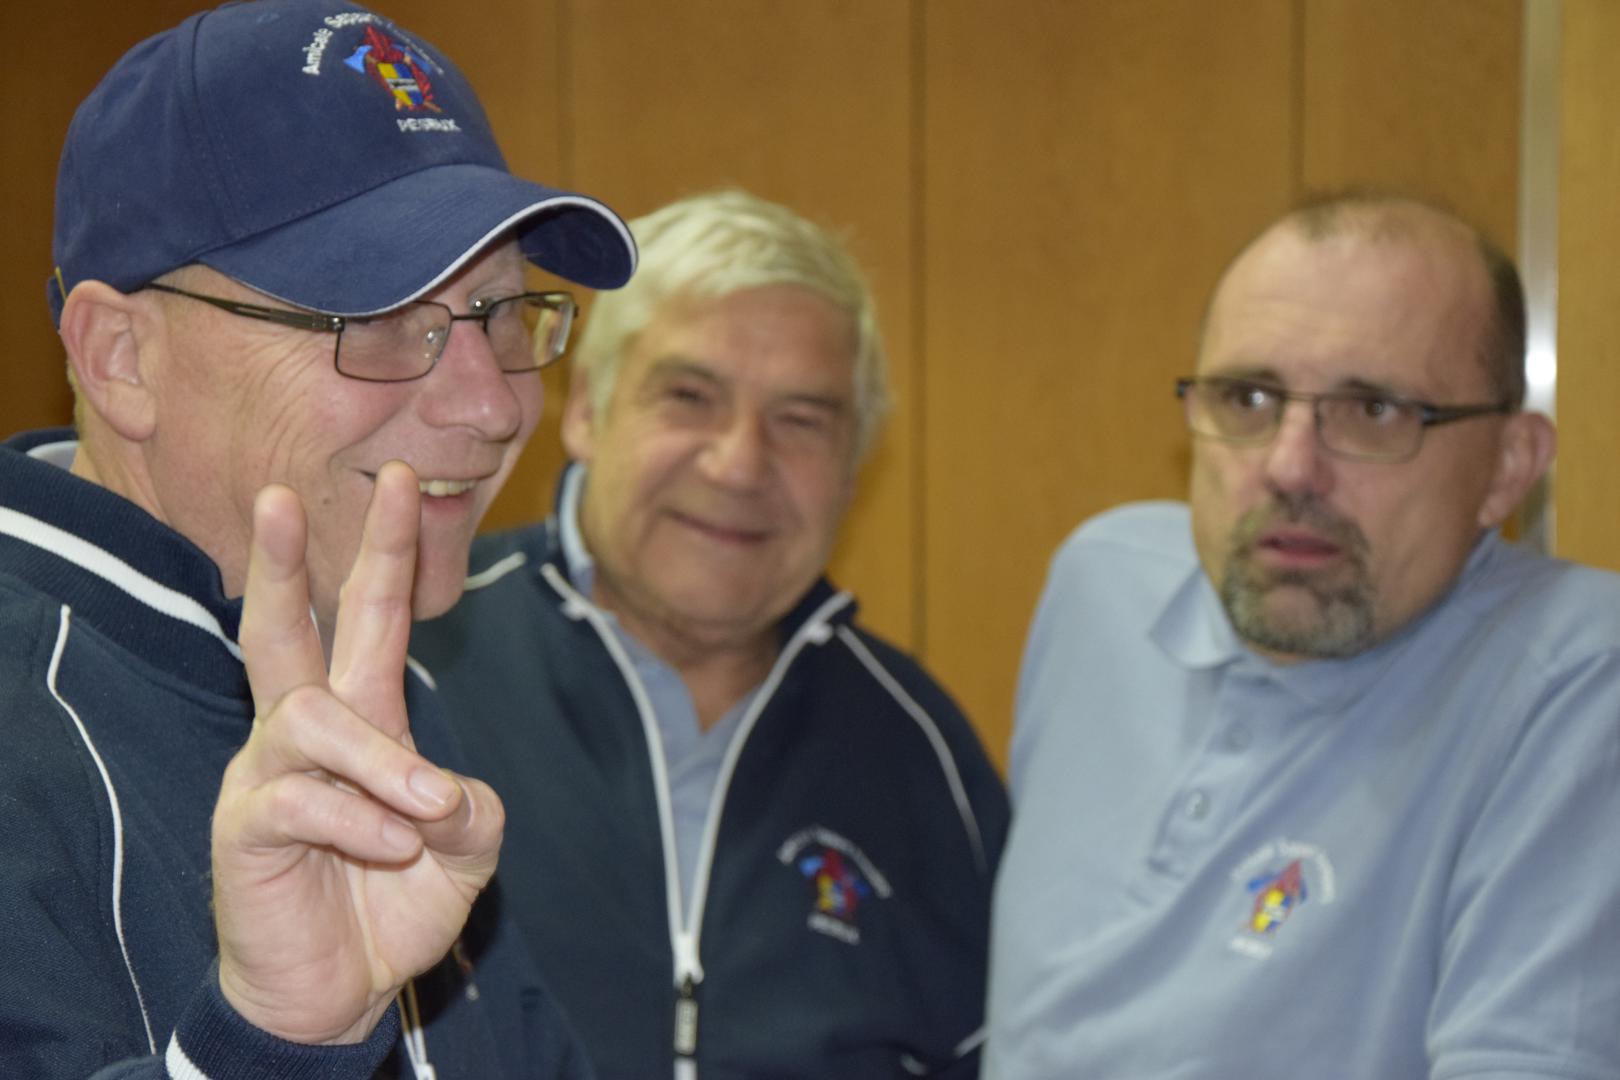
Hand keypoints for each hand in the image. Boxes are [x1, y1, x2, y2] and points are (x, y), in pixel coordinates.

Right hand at [211, 461, 503, 1043]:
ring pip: (313, 718)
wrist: (343, 990)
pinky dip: (361, 823)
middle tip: (278, 496)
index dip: (387, 551)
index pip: (372, 617)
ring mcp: (269, 774)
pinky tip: (392, 851)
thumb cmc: (395, 903)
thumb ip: (472, 808)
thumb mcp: (466, 848)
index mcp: (368, 719)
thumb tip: (440, 790)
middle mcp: (308, 732)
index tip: (400, 480)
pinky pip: (300, 798)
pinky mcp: (244, 824)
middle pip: (285, 629)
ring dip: (384, 763)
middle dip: (286, 562)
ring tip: (428, 812)